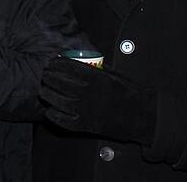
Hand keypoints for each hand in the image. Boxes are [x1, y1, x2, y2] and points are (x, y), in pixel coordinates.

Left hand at [40, 57, 156, 143]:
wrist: (142, 116)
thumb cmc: (129, 93)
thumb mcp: (114, 74)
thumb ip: (95, 68)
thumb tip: (77, 60)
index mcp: (96, 78)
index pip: (67, 67)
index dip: (56, 64)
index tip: (51, 63)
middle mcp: (88, 93)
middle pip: (59, 82)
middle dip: (49, 77)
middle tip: (45, 76)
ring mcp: (86, 110)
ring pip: (57, 101)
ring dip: (47, 94)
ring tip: (44, 91)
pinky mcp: (86, 126)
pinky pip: (63, 120)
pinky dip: (53, 115)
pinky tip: (50, 111)